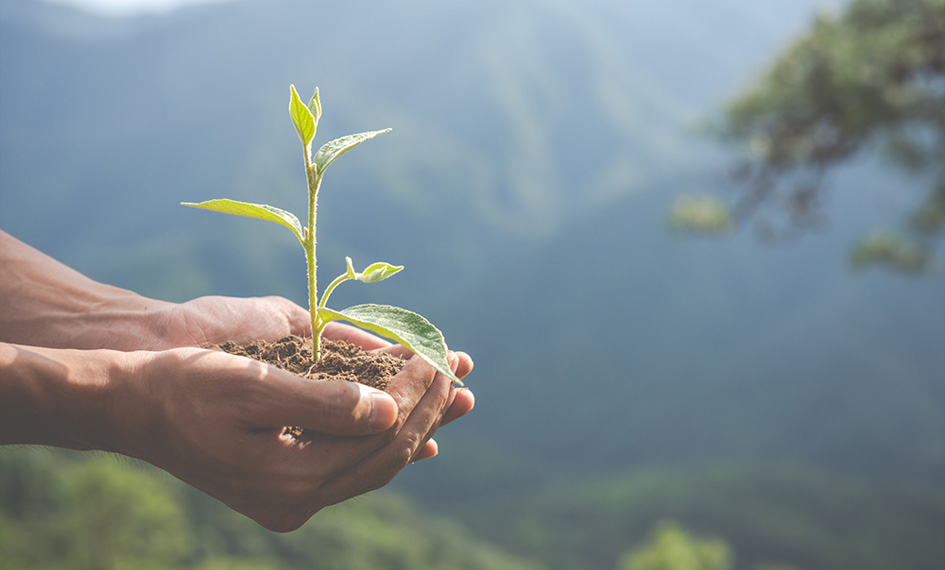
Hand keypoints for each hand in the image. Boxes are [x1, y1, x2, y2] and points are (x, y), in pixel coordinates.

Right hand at [1, 341, 473, 531]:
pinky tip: (416, 435)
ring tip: (454, 396)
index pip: (381, 437)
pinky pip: (353, 469)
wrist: (134, 408)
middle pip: (386, 455)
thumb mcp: (252, 385)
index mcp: (290, 479)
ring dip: (416, 425)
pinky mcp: (286, 489)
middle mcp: (297, 500)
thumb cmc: (186, 385)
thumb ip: (323, 401)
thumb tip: (388, 409)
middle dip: (428, 409)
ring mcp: (291, 500)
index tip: (440, 356)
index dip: (417, 394)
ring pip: (375, 464)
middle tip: (460, 370)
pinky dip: (386, 445)